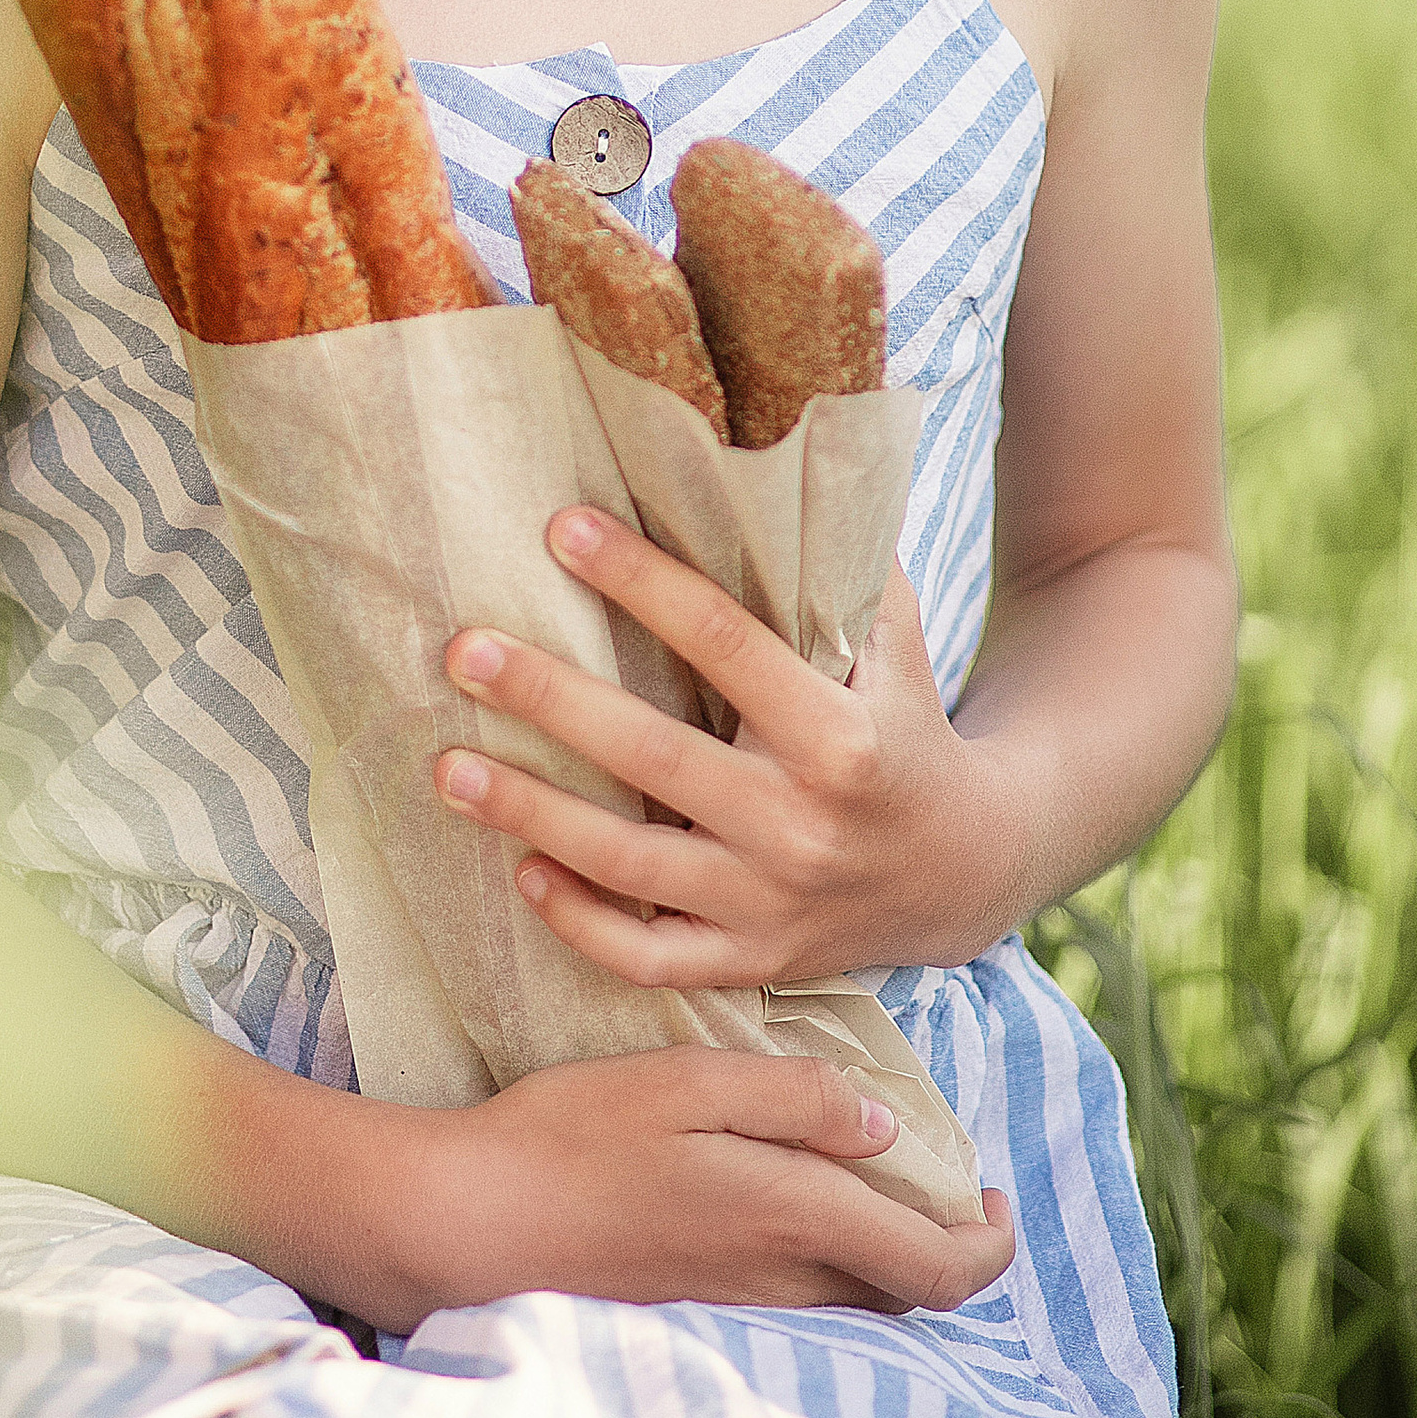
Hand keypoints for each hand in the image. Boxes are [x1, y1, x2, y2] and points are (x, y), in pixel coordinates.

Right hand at [409, 1049, 1013, 1319]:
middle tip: (943, 1188)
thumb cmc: (571, 1135)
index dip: (989, 1245)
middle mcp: (780, 1286)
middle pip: (906, 1300)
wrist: (471, 1223)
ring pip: (856, 1307)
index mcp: (790, 1219)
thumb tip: (884, 1129)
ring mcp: (739, 1313)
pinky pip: (802, 1311)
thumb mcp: (684, 1080)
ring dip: (887, 1260)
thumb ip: (792, 1101)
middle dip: (945, 1250)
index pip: (936, 1269)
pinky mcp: (701, 1318)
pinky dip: (831, 1272)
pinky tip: (796, 1218)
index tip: (994, 1196)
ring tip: (874, 1190)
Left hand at [431, 504, 1021, 991]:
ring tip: (448, 767)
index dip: (641, 582)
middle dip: (551, 700)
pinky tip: (522, 873)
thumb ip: (842, 567)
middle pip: (654, 757)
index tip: (560, 530)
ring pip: (630, 864)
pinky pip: (649, 958)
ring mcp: (772, 904)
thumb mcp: (896, 645)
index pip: (725, 644)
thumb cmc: (907, 726)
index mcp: (840, 734)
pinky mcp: (751, 963)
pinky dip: (581, 924)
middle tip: (463, 650)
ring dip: (531, 815)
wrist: (968, 871)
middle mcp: (802, 824)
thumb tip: (777, 454)